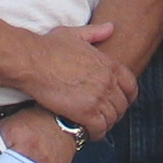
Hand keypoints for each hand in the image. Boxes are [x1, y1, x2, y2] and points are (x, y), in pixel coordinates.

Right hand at [16, 23, 136, 132]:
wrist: (31, 61)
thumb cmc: (48, 47)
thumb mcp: (75, 34)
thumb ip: (95, 32)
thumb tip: (111, 27)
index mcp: (108, 64)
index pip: (131, 85)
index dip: (128, 96)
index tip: (121, 102)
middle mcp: (108, 81)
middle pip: (122, 105)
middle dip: (115, 113)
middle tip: (105, 117)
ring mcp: (98, 97)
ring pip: (112, 118)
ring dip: (105, 125)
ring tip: (95, 127)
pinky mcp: (85, 112)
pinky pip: (99, 129)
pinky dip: (96, 134)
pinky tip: (88, 133)